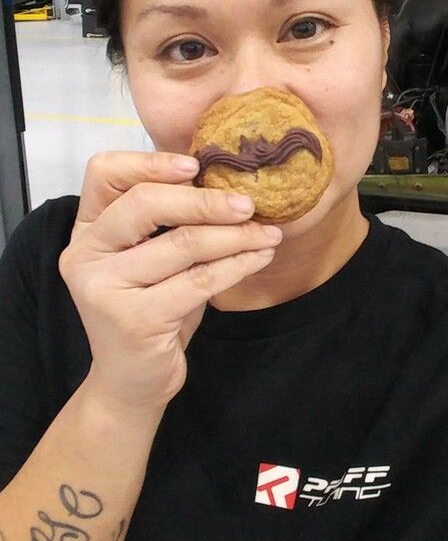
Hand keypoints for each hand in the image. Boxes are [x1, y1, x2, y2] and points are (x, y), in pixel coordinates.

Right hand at [59, 152, 281, 410]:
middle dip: (206, 201)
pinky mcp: (133, 319)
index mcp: (88, 228)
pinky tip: (260, 258)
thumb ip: (171, 221)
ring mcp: (104, 287)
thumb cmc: (151, 307)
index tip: (197, 164)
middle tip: (249, 204)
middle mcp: (86, 253)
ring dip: (236, 236)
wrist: (132, 379)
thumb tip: (229, 183)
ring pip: (183, 243)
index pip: (104, 172)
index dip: (151, 161)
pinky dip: (238, 264)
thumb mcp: (153, 258)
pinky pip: (200, 280)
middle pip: (146, 203)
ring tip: (268, 234)